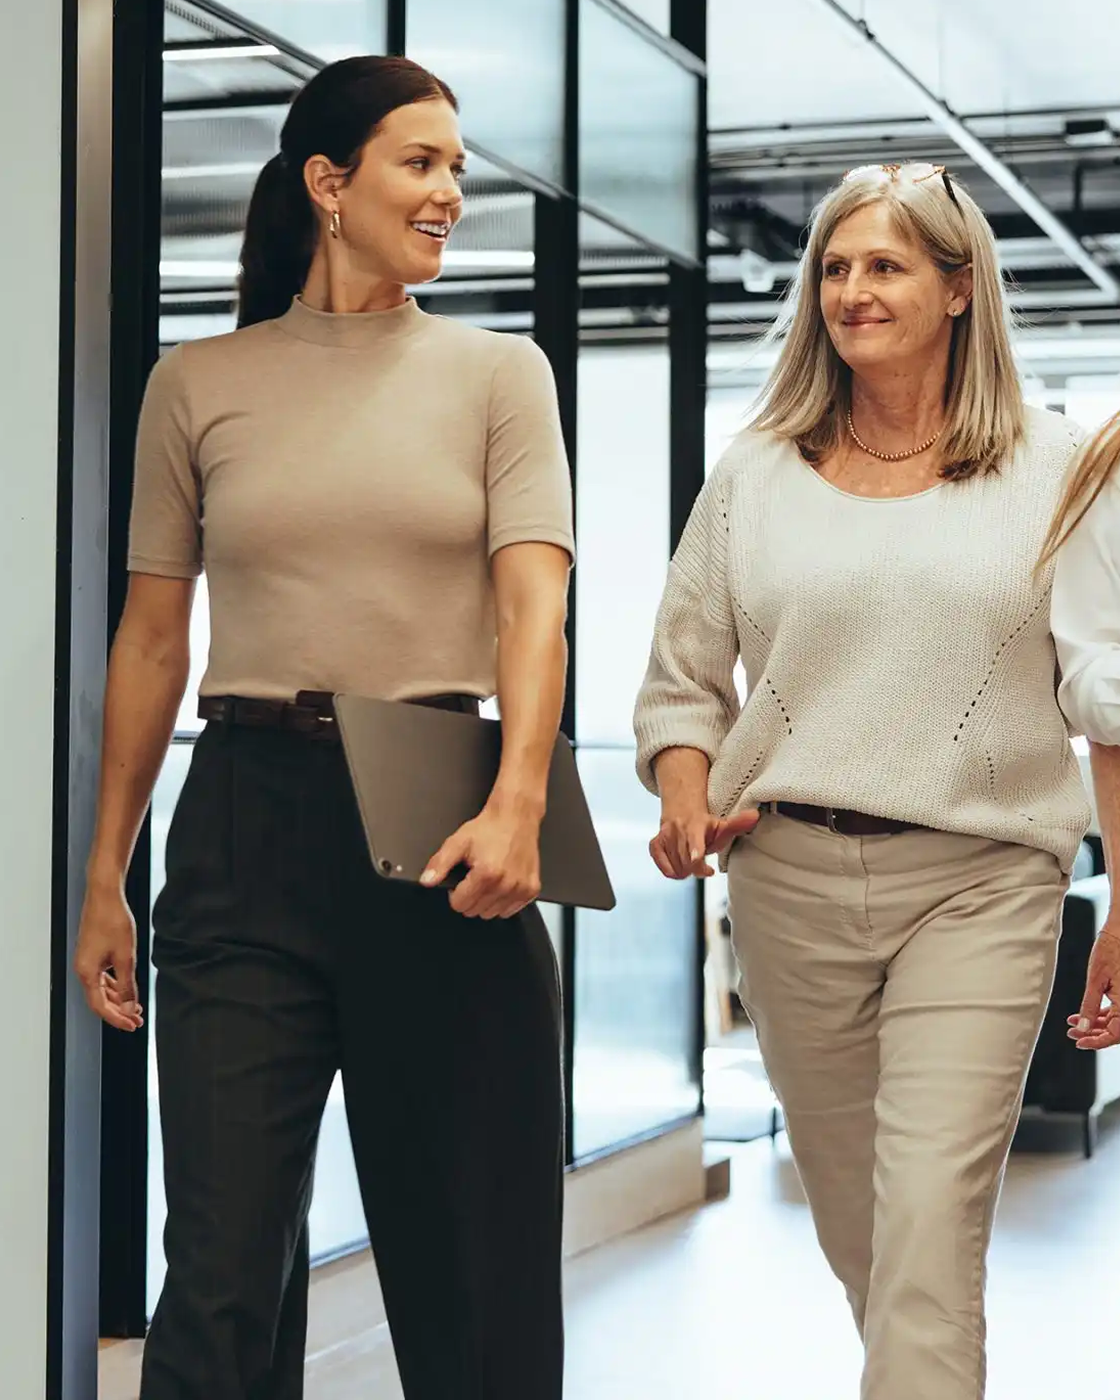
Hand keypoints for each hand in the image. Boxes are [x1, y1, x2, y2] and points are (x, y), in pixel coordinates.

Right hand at [74, 878, 142, 1031]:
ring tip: (136, 1008)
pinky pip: (103, 977)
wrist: (105, 895)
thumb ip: (128, 985)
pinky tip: (127, 989)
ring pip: (102, 989)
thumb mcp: (126, 956)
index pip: (100, 1006)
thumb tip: (130, 1007)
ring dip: (118, 999)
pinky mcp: (93, 953)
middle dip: (119, 1011)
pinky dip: (116, 985)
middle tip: (137, 1020)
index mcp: (87, 972)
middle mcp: (83, 969)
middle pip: (100, 1000)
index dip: (117, 1018)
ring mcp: (87, 961)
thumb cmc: (113, 920)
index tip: (132, 1025)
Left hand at [420, 804, 541, 919]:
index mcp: (486, 874)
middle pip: (475, 911)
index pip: (460, 904)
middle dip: (470, 897)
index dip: (455, 892)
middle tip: (474, 876)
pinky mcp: (531, 889)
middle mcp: (506, 884)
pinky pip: (510, 910)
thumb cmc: (489, 828)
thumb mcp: (458, 842)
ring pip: (492, 914)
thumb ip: (440, 863)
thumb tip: (427, 881)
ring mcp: (521, 888)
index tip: (461, 880)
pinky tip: (502, 882)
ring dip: (486, 900)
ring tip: (489, 878)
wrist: (516, 817)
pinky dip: (503, 901)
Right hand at [649, 806, 760, 879]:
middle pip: (687, 863)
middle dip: (696, 868)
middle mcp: (678, 830)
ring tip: (691, 859)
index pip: (694, 841)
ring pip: (676, 869)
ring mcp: (665, 836)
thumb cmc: (705, 825)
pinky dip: (672, 871)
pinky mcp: (655, 844)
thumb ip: (738, 824)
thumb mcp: (722, 825)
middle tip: (701, 861)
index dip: (695, 852)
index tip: (697, 859)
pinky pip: (663, 867)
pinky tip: (679, 864)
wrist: (682, 812)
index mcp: (695, 826)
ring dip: (686, 870)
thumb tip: (755, 816)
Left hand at [1068, 925, 1119, 1049]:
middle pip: (1115, 1030)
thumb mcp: (1095, 980)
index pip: (1115, 1034)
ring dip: (1095, 1024)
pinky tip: (1083, 1014)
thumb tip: (1082, 1027)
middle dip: (1093, 1034)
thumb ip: (1089, 1006)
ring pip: (1115, 1022)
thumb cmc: (1111, 949)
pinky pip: (1117, 1011)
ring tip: (1074, 1023)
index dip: (1096, 1042)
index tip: (1079, 1042)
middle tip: (1073, 1033)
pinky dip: (1100, 1014)